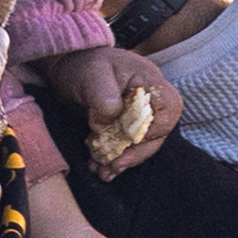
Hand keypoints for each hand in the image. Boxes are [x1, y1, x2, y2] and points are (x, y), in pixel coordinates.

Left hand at [33, 44, 184, 179]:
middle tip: (114, 166)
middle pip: (158, 132)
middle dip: (137, 153)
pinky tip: (99, 167)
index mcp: (148, 81)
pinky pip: (127, 146)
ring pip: (142, 143)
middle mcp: (148, 99)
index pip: (170, 107)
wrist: (67, 67)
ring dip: (124, 161)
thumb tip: (110, 120)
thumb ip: (104, 95)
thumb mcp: (91, 75)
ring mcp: (137, 114)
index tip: (131, 138)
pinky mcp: (124, 126)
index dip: (156, 128)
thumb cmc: (82, 65)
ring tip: (103, 172)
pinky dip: (114, 159)